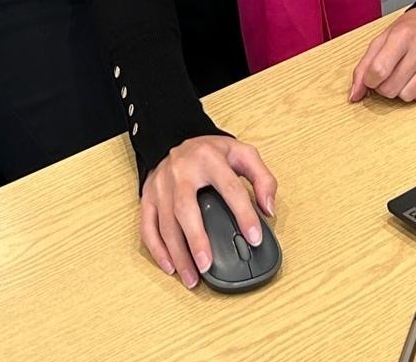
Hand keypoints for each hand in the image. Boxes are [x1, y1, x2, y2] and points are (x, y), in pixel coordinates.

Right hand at [140, 134, 276, 288]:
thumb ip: (263, 178)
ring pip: (166, 223)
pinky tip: (170, 266)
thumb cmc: (211, 152)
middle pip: (186, 208)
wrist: (175, 136)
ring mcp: (161, 184)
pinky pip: (148, 226)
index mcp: (209, 158)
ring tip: (192, 277)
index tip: (254, 238)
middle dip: (196, 240)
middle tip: (208, 265)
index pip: (230, 188)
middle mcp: (181, 170)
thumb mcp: (243, 154)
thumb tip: (268, 209)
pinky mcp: (147, 195)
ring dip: (177, 254)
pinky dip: (157, 249)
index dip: (244, 214)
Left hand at [348, 7, 415, 103]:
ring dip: (401, 89)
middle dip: (384, 86)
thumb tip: (354, 95)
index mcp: (403, 35)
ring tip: (406, 73)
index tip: (373, 75)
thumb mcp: (384, 38)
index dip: (370, 79)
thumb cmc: (412, 28)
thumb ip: (365, 65)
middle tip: (390, 73)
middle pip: (390, 89)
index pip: (378, 71)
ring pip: (406, 97)